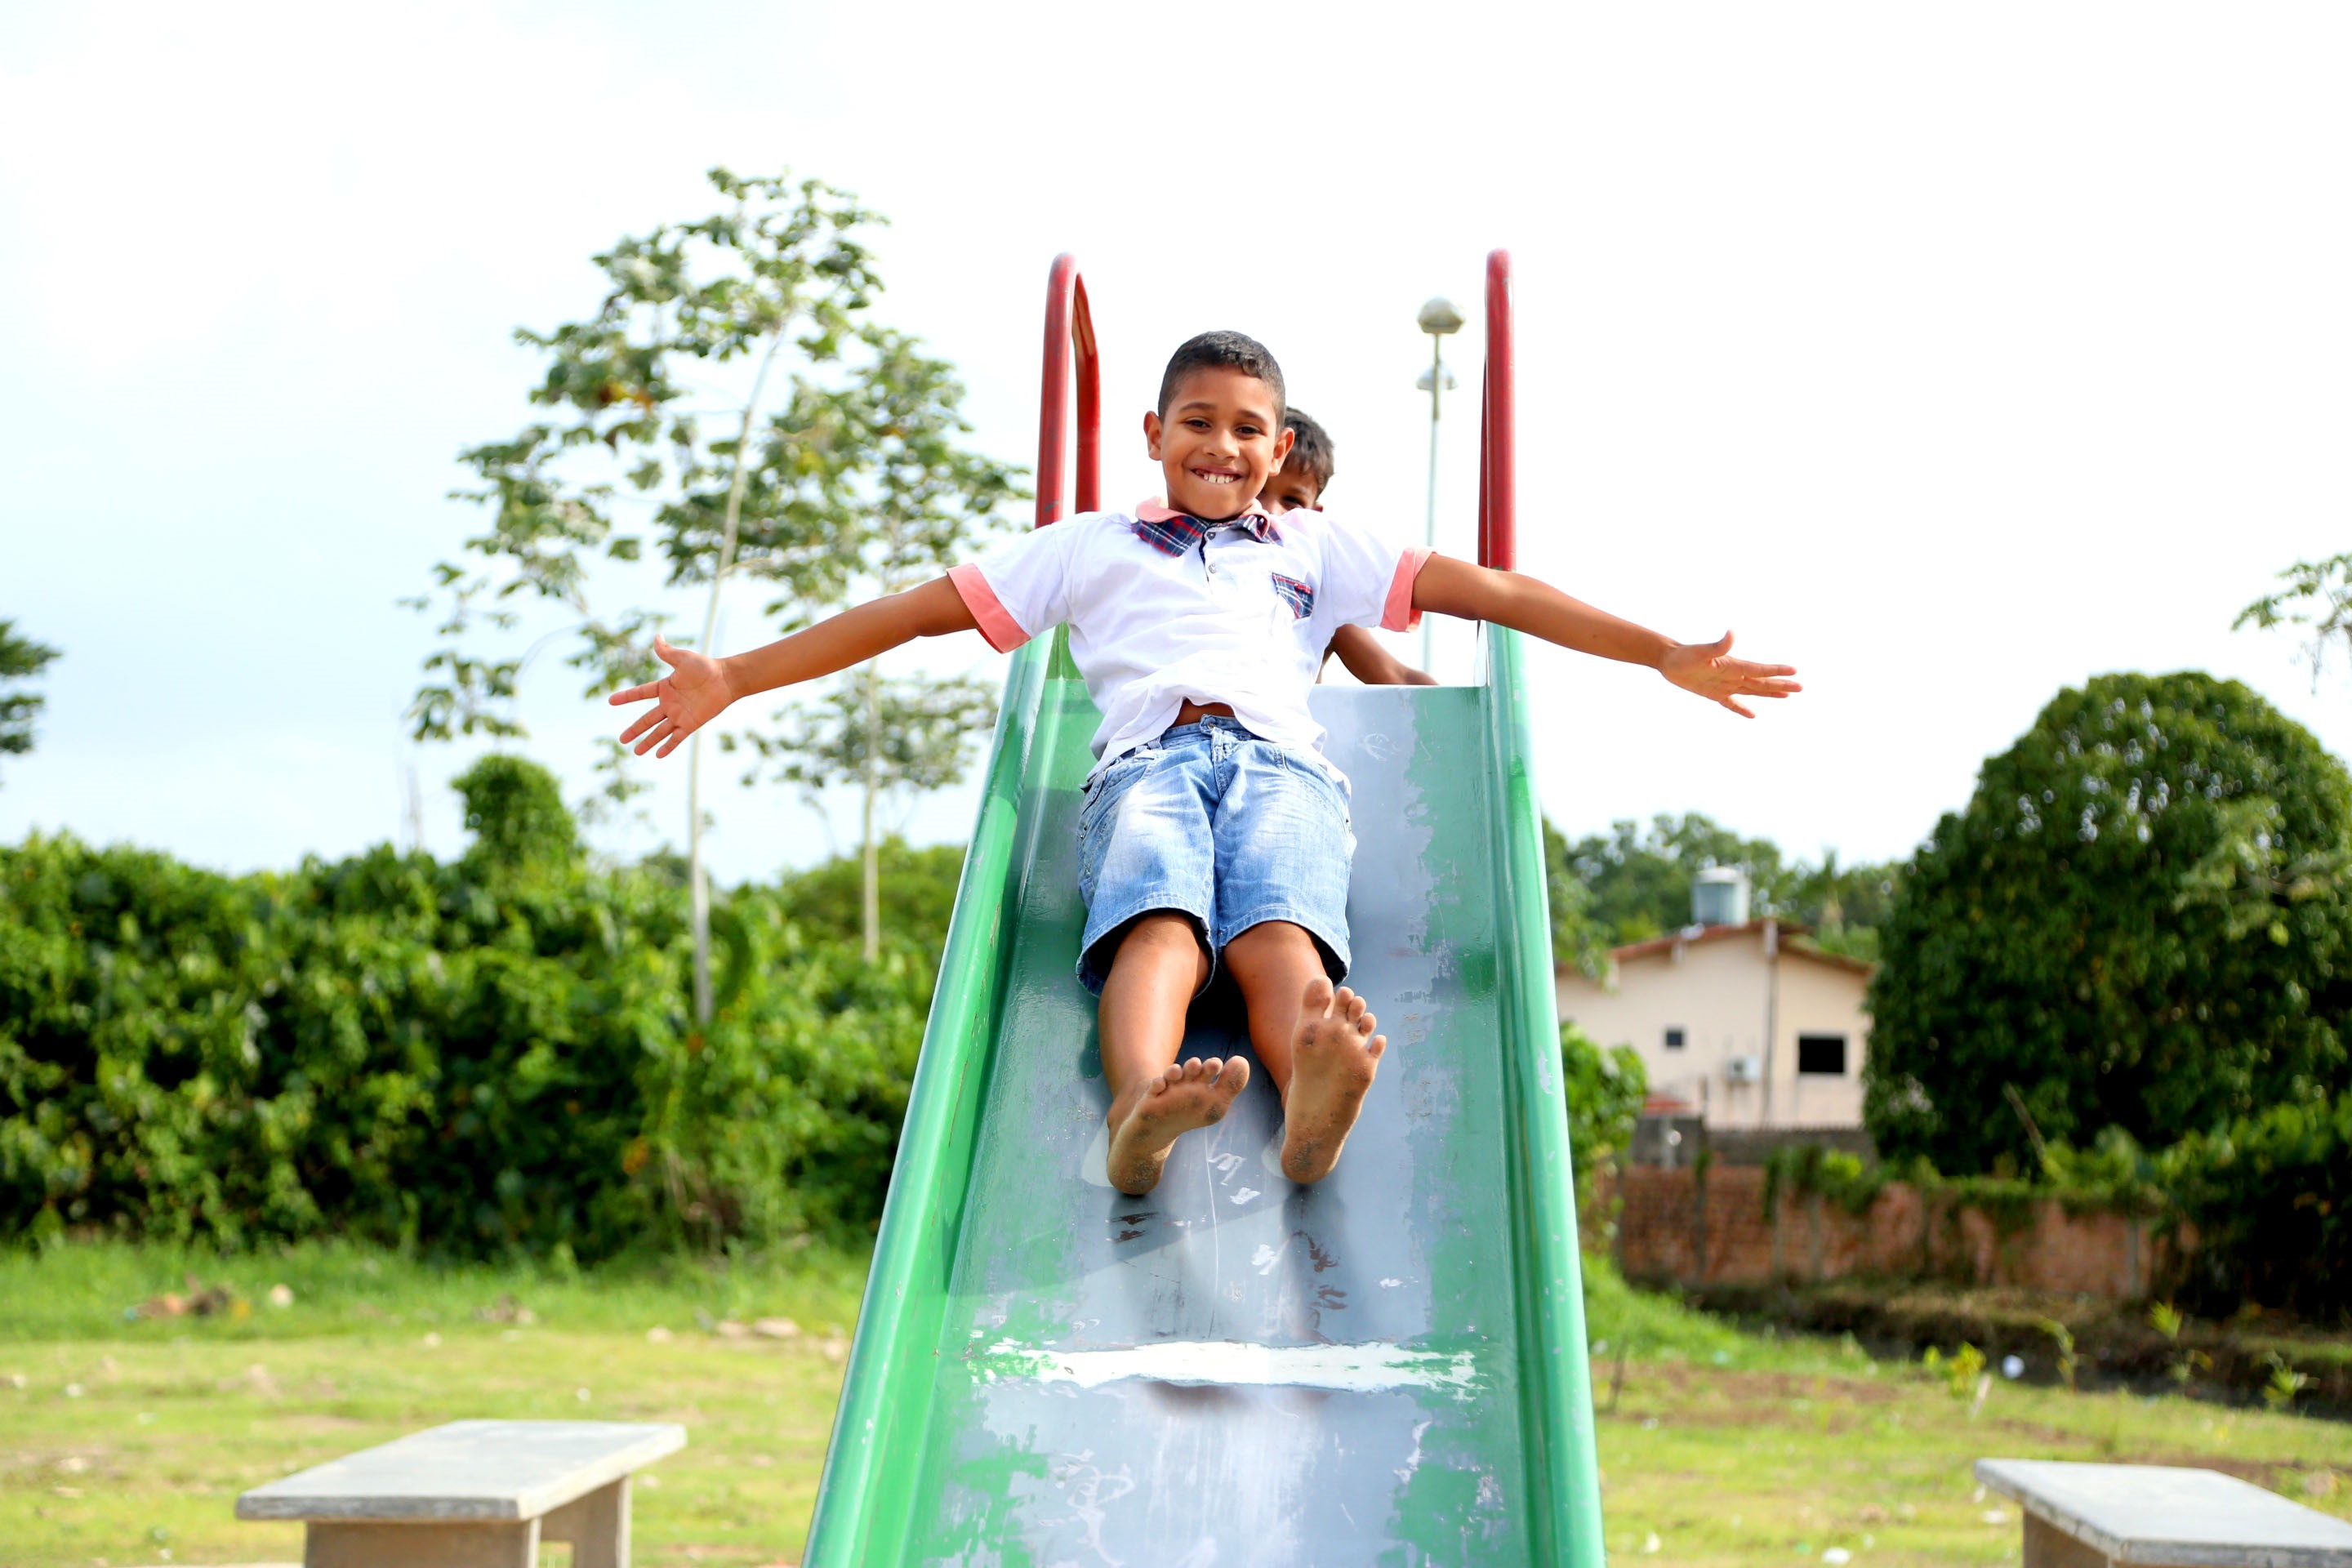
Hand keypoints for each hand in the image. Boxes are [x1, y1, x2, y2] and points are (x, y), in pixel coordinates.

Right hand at [608, 634, 732, 756]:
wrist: (726, 679)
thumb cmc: (705, 667)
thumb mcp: (683, 658)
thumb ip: (667, 652)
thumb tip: (657, 635)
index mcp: (665, 688)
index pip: (641, 693)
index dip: (627, 697)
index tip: (611, 701)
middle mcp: (670, 703)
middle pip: (647, 719)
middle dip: (634, 729)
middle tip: (620, 739)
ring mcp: (679, 715)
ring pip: (659, 731)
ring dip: (648, 741)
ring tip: (636, 752)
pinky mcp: (691, 724)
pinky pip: (677, 737)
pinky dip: (668, 746)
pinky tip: (658, 755)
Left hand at [1659, 631, 1800, 718]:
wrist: (1669, 660)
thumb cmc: (1684, 655)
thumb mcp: (1701, 651)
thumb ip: (1719, 645)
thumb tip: (1731, 632)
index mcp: (1733, 665)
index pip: (1759, 670)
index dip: (1776, 671)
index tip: (1794, 671)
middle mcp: (1733, 675)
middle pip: (1762, 682)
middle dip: (1781, 684)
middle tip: (1800, 687)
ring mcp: (1725, 685)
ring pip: (1753, 691)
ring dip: (1770, 693)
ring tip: (1787, 695)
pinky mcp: (1714, 693)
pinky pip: (1732, 703)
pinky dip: (1742, 709)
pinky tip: (1753, 715)